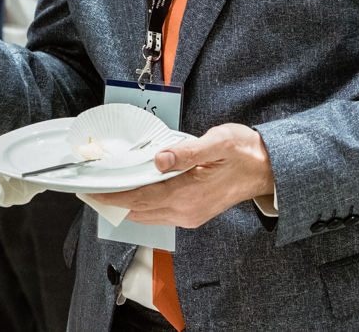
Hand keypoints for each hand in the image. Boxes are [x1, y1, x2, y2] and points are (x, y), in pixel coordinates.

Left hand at [103, 124, 274, 228]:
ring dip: (125, 206)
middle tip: (90, 192)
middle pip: (139, 211)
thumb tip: (159, 158)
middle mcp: (186, 211)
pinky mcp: (193, 213)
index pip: (140, 198)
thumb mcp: (218, 142)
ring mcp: (190, 215)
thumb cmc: (245, 153)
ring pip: (147, 216)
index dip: (113, 195)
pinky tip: (135, 194)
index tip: (92, 191)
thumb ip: (187, 152)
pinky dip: (141, 206)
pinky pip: (159, 214)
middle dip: (113, 203)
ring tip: (106, 193)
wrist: (268, 169)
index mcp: (189, 195)